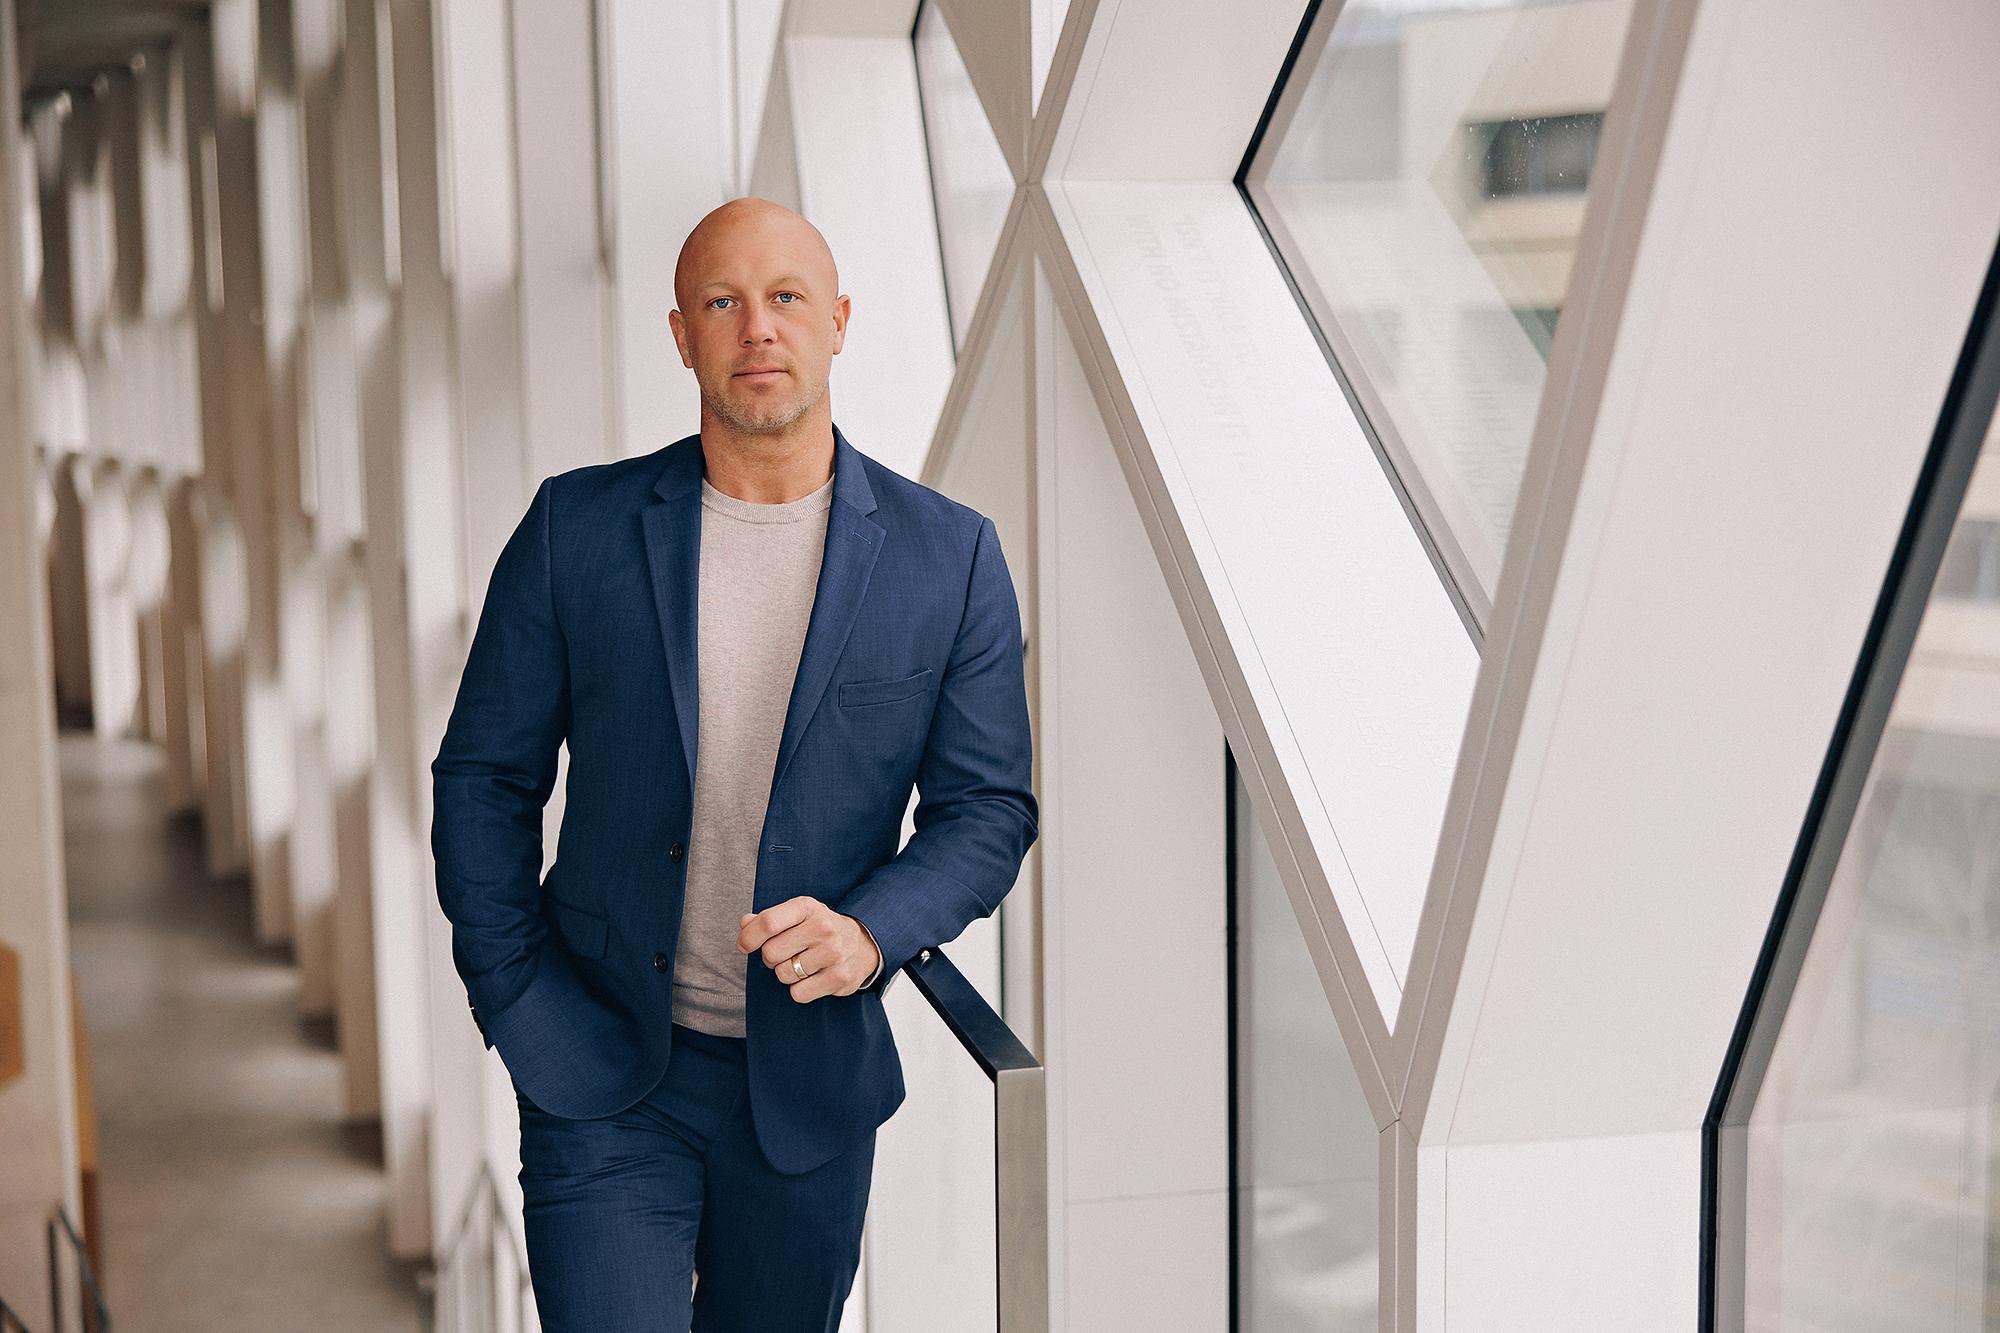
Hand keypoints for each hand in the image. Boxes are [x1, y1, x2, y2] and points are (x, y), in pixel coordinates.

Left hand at [738, 896, 882, 1002]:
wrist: (862, 945)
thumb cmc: (820, 930)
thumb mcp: (796, 915)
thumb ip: (768, 919)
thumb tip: (745, 924)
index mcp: (807, 907)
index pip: (768, 923)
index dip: (749, 937)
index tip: (744, 945)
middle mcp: (823, 927)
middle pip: (771, 952)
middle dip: (770, 958)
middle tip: (785, 954)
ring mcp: (834, 953)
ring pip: (783, 974)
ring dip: (786, 973)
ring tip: (801, 964)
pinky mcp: (839, 977)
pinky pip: (798, 993)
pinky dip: (799, 990)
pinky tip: (812, 978)